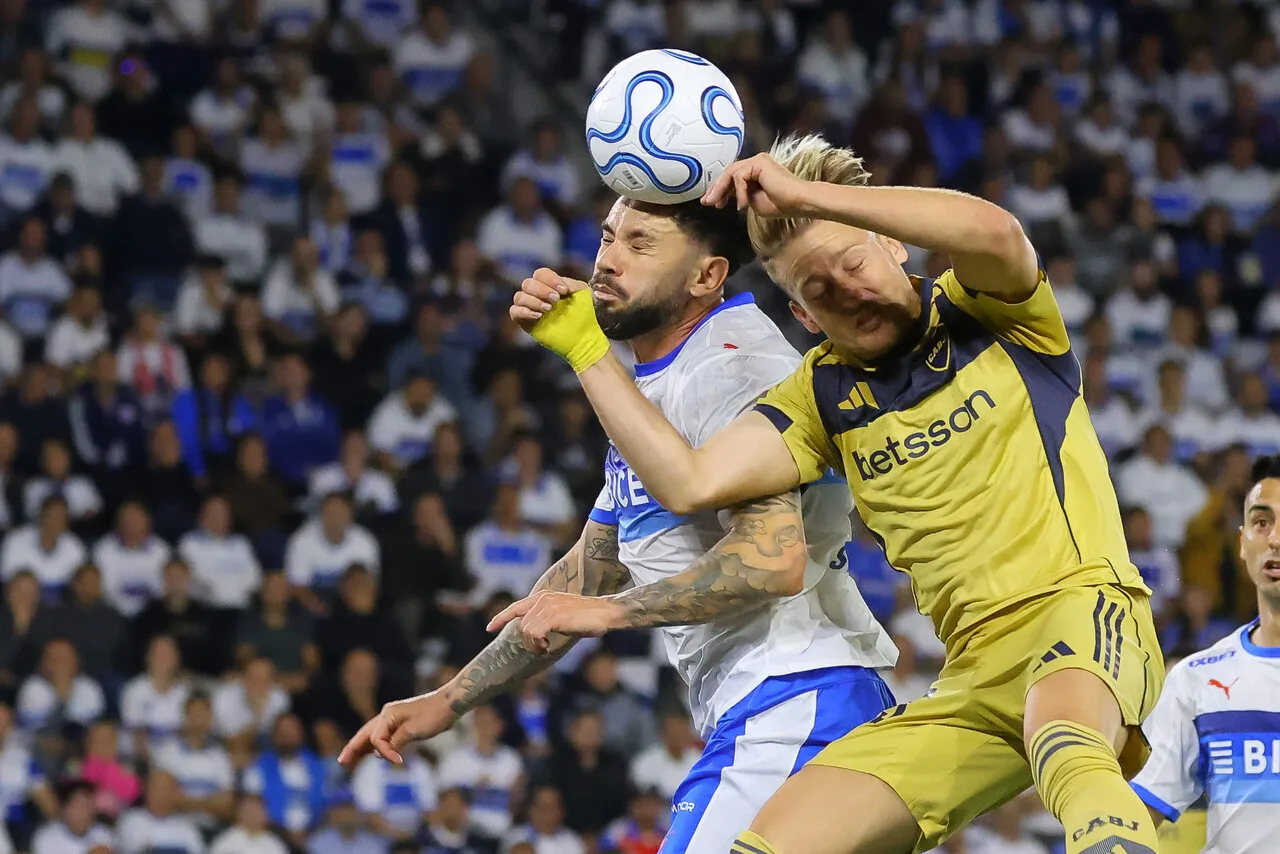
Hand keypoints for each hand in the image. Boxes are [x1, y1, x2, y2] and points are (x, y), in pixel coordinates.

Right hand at [338, 690, 457, 766]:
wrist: (450, 704)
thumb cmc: (434, 715)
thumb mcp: (414, 730)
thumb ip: (395, 742)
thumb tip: (380, 753)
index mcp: (388, 714)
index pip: (376, 738)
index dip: (384, 752)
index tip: (399, 762)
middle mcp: (387, 715)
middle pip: (365, 734)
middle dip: (353, 748)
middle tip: (341, 761)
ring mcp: (394, 718)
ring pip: (373, 735)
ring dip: (362, 748)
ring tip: (350, 759)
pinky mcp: (402, 724)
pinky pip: (384, 736)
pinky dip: (377, 746)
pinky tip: (371, 754)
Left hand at [486, 590, 624, 652]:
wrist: (606, 612)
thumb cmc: (589, 617)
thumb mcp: (564, 614)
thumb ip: (548, 618)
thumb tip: (537, 632)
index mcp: (544, 597)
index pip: (516, 607)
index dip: (501, 618)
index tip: (490, 628)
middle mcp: (543, 599)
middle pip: (521, 626)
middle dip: (527, 642)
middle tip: (542, 649)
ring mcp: (547, 606)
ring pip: (526, 631)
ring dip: (534, 645)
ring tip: (546, 647)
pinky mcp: (553, 616)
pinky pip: (534, 633)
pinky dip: (537, 644)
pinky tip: (547, 647)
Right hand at [509, 268, 608, 372]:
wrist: (583, 337)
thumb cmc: (583, 314)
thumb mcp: (582, 293)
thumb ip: (571, 282)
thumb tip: (560, 282)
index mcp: (549, 285)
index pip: (540, 274)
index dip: (550, 279)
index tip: (563, 290)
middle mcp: (537, 294)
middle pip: (528, 283)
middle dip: (541, 290)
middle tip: (555, 300)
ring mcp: (530, 308)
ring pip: (519, 296)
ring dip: (534, 300)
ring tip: (548, 309)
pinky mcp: (525, 322)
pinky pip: (514, 311)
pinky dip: (524, 311)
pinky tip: (539, 316)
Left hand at [702, 152, 809, 217]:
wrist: (797, 202)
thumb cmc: (781, 204)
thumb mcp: (753, 201)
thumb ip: (742, 195)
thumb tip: (728, 195)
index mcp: (756, 171)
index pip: (732, 178)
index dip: (720, 190)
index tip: (712, 203)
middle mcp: (756, 163)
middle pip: (729, 173)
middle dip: (716, 188)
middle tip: (706, 202)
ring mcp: (758, 161)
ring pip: (731, 173)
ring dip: (722, 190)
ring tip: (717, 204)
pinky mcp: (759, 162)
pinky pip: (740, 177)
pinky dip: (739, 192)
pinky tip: (743, 206)